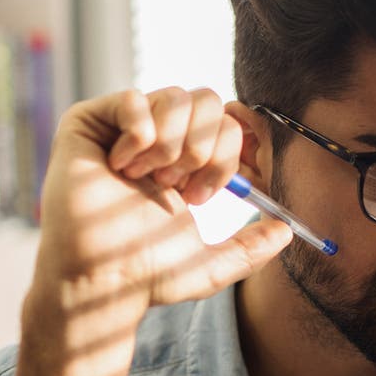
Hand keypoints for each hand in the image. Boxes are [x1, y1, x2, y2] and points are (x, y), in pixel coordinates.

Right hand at [34, 86, 291, 315]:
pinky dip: (137, 135)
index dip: (225, 156)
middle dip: (201, 148)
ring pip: (174, 96)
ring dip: (169, 145)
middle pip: (207, 100)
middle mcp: (157, 136)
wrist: (99, 279)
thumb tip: (287, 232)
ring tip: (146, 179)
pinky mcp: (89, 122)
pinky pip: (132, 98)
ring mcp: (123, 126)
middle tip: (175, 186)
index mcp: (185, 159)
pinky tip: (120, 166)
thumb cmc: (144, 272)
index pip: (226, 123)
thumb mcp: (209, 264)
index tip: (199, 197)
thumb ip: (249, 250)